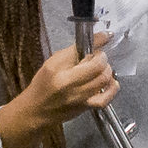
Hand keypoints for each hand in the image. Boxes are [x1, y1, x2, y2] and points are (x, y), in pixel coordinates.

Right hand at [0, 34, 117, 140]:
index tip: (105, 36)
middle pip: (97, 66)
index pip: (81, 51)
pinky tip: (111, 82)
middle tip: (97, 57)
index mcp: (57, 70)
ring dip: (107, 70)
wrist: (36, 110)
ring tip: (101, 68)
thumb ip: (72, 52)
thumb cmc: (42, 85)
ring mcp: (78, 98)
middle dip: (102, 58)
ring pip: (103, 80)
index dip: (97, 42)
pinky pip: (105, 98)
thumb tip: (95, 40)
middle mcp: (68, 84)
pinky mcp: (85, 107)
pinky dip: (112, 88)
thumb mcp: (52, 63)